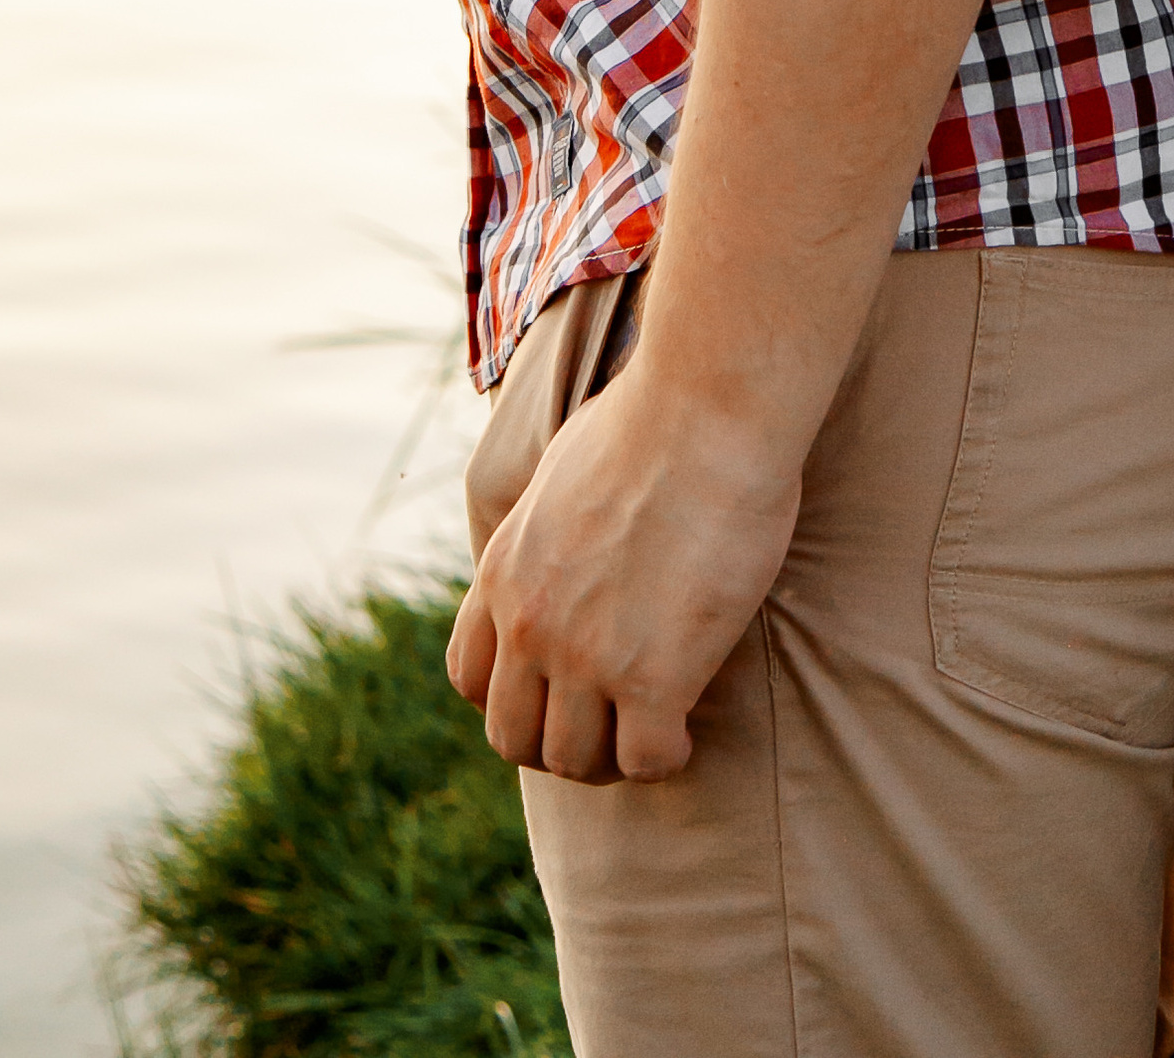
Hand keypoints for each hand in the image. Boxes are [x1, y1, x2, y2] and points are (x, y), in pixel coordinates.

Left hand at [447, 360, 800, 781]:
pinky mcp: (652, 680)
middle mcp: (530, 622)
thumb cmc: (652, 419)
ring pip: (574, 761)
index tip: (554, 693)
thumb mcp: (562, 468)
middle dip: (556, 743)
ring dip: (611, 758)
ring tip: (649, 732)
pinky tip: (685, 730)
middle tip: (606, 727)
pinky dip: (665, 758)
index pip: (468, 677)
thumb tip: (570, 532)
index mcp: (504, 570)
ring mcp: (585, 657)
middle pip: (511, 736)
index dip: (510, 698)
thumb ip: (549, 523)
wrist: (704, 411)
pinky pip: (644, 762)